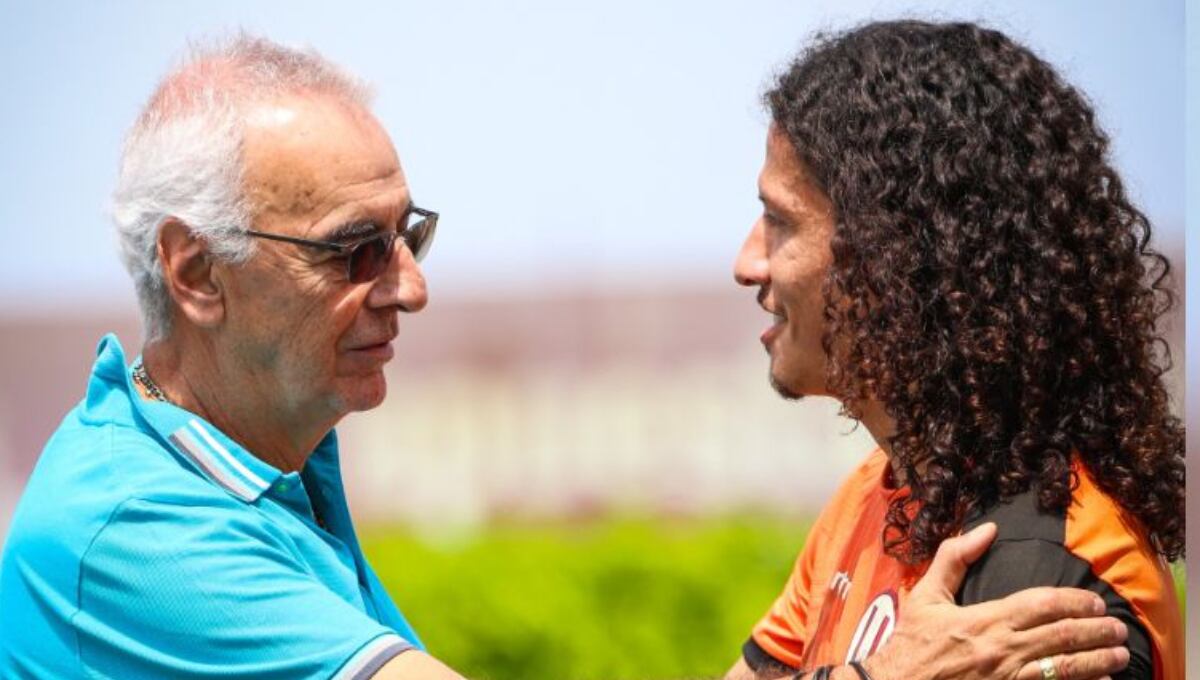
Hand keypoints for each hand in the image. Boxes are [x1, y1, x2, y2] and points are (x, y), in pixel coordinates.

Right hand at [862, 523, 1128, 679]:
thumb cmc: (912, 642)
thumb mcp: (926, 596)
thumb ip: (954, 558)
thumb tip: (987, 529)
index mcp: (985, 620)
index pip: (1042, 605)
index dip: (1075, 601)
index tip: (1096, 601)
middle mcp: (1003, 650)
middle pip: (1063, 637)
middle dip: (1097, 631)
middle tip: (1119, 628)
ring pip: (1066, 669)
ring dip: (1099, 661)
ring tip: (1120, 655)